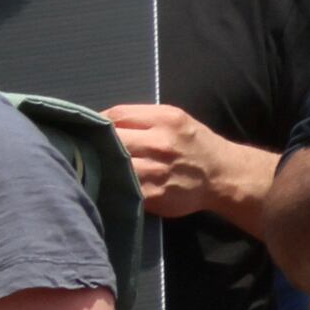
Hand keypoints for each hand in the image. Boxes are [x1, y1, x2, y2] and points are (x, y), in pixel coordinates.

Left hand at [103, 103, 261, 221]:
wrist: (222, 174)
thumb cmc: (194, 144)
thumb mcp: (176, 119)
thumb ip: (143, 119)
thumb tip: (100, 124)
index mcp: (166, 119)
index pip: (116, 115)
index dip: (97, 122)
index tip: (90, 130)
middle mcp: (161, 143)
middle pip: (111, 139)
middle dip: (96, 144)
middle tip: (87, 150)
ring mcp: (156, 170)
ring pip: (112, 165)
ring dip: (100, 167)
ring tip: (95, 168)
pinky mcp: (152, 194)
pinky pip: (121, 187)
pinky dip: (111, 185)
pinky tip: (110, 183)